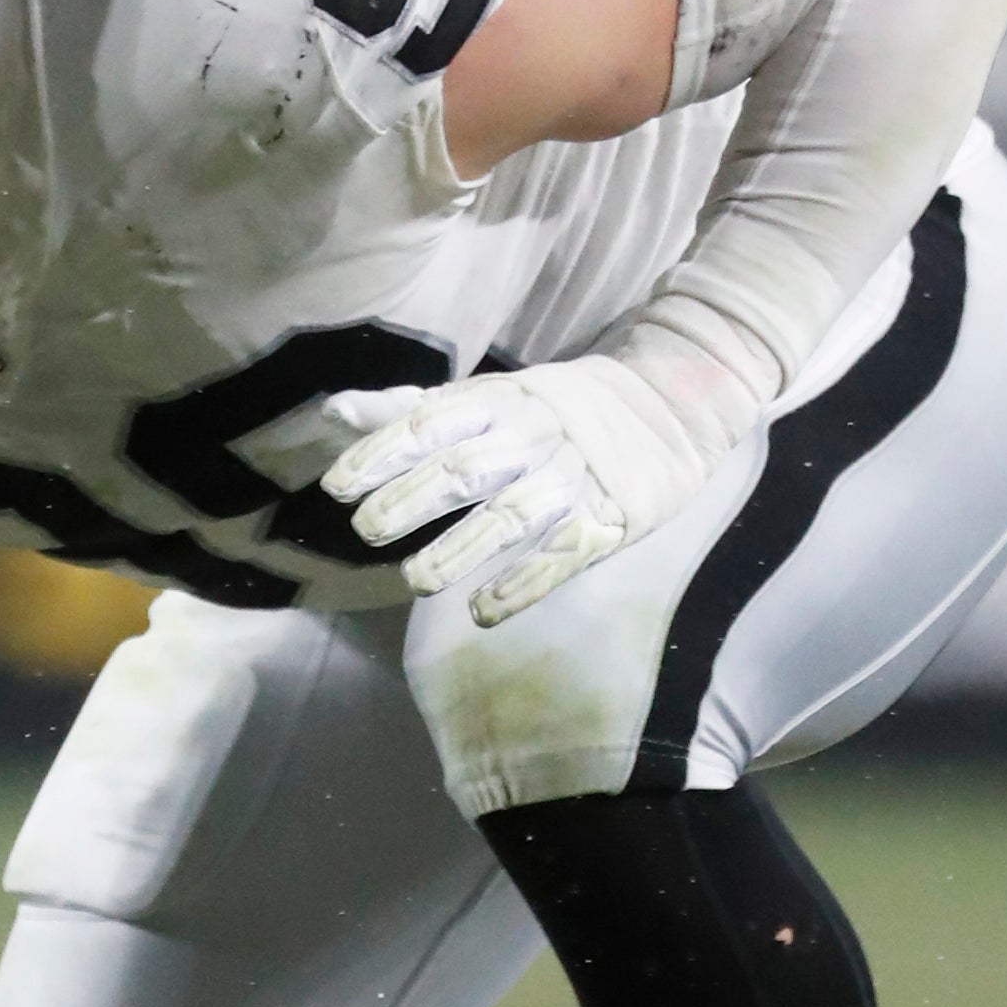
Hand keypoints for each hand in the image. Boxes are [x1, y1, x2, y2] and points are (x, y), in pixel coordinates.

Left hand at [319, 355, 732, 627]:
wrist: (671, 403)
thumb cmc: (556, 408)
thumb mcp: (487, 395)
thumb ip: (410, 410)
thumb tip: (336, 411)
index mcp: (496, 402)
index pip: (430, 425)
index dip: (381, 453)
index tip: (337, 485)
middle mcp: (530, 438)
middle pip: (465, 471)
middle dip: (411, 500)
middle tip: (365, 530)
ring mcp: (570, 480)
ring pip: (510, 517)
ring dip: (461, 550)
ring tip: (415, 581)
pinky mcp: (606, 521)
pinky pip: (560, 556)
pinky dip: (522, 584)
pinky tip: (483, 610)